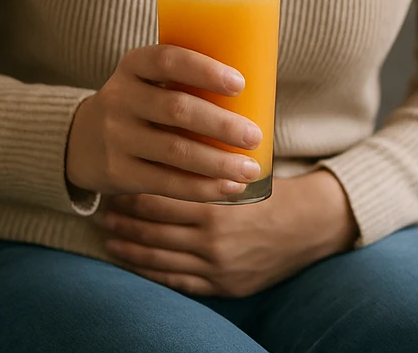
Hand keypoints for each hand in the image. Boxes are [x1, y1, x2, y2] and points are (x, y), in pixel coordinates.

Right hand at [65, 44, 264, 202]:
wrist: (82, 140)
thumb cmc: (142, 103)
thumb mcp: (149, 81)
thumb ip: (186, 80)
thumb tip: (261, 89)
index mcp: (134, 65)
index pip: (168, 59)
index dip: (204, 70)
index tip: (240, 84)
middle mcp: (120, 98)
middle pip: (176, 109)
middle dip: (221, 125)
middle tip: (254, 136)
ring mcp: (116, 136)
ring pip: (174, 151)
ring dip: (217, 162)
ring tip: (250, 169)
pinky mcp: (117, 172)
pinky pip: (164, 182)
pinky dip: (200, 188)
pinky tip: (228, 188)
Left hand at [97, 169, 358, 296]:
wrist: (312, 227)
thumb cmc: (280, 192)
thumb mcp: (248, 171)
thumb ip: (215, 163)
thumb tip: (182, 131)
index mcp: (218, 208)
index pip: (161, 200)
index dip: (134, 192)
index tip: (117, 182)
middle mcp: (213, 241)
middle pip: (153, 230)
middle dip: (125, 218)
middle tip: (104, 208)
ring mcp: (215, 267)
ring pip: (158, 257)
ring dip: (129, 245)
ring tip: (109, 234)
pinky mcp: (221, 285)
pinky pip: (175, 280)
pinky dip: (149, 271)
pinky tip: (132, 261)